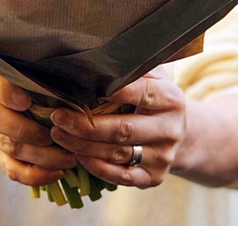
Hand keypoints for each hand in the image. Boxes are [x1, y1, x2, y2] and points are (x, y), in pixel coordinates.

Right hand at [0, 70, 77, 185]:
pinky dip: (37, 175)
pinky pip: (14, 170)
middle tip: (55, 134)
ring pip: (10, 147)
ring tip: (69, 158)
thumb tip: (75, 85)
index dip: (7, 93)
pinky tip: (57, 172)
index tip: (27, 101)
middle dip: (27, 130)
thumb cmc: (26, 88)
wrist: (2, 112)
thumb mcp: (30, 78)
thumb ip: (42, 80)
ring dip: (42, 156)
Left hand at [50, 67, 185, 188]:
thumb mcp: (152, 77)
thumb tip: (96, 59)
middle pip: (124, 128)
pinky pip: (120, 176)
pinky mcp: (153, 178)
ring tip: (59, 134)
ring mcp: (163, 157)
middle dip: (86, 125)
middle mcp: (170, 129)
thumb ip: (132, 69)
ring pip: (118, 153)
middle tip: (58, 116)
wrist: (178, 133)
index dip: (115, 91)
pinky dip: (96, 166)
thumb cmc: (153, 98)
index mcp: (171, 99)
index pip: (142, 93)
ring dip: (83, 145)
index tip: (85, 86)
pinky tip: (77, 154)